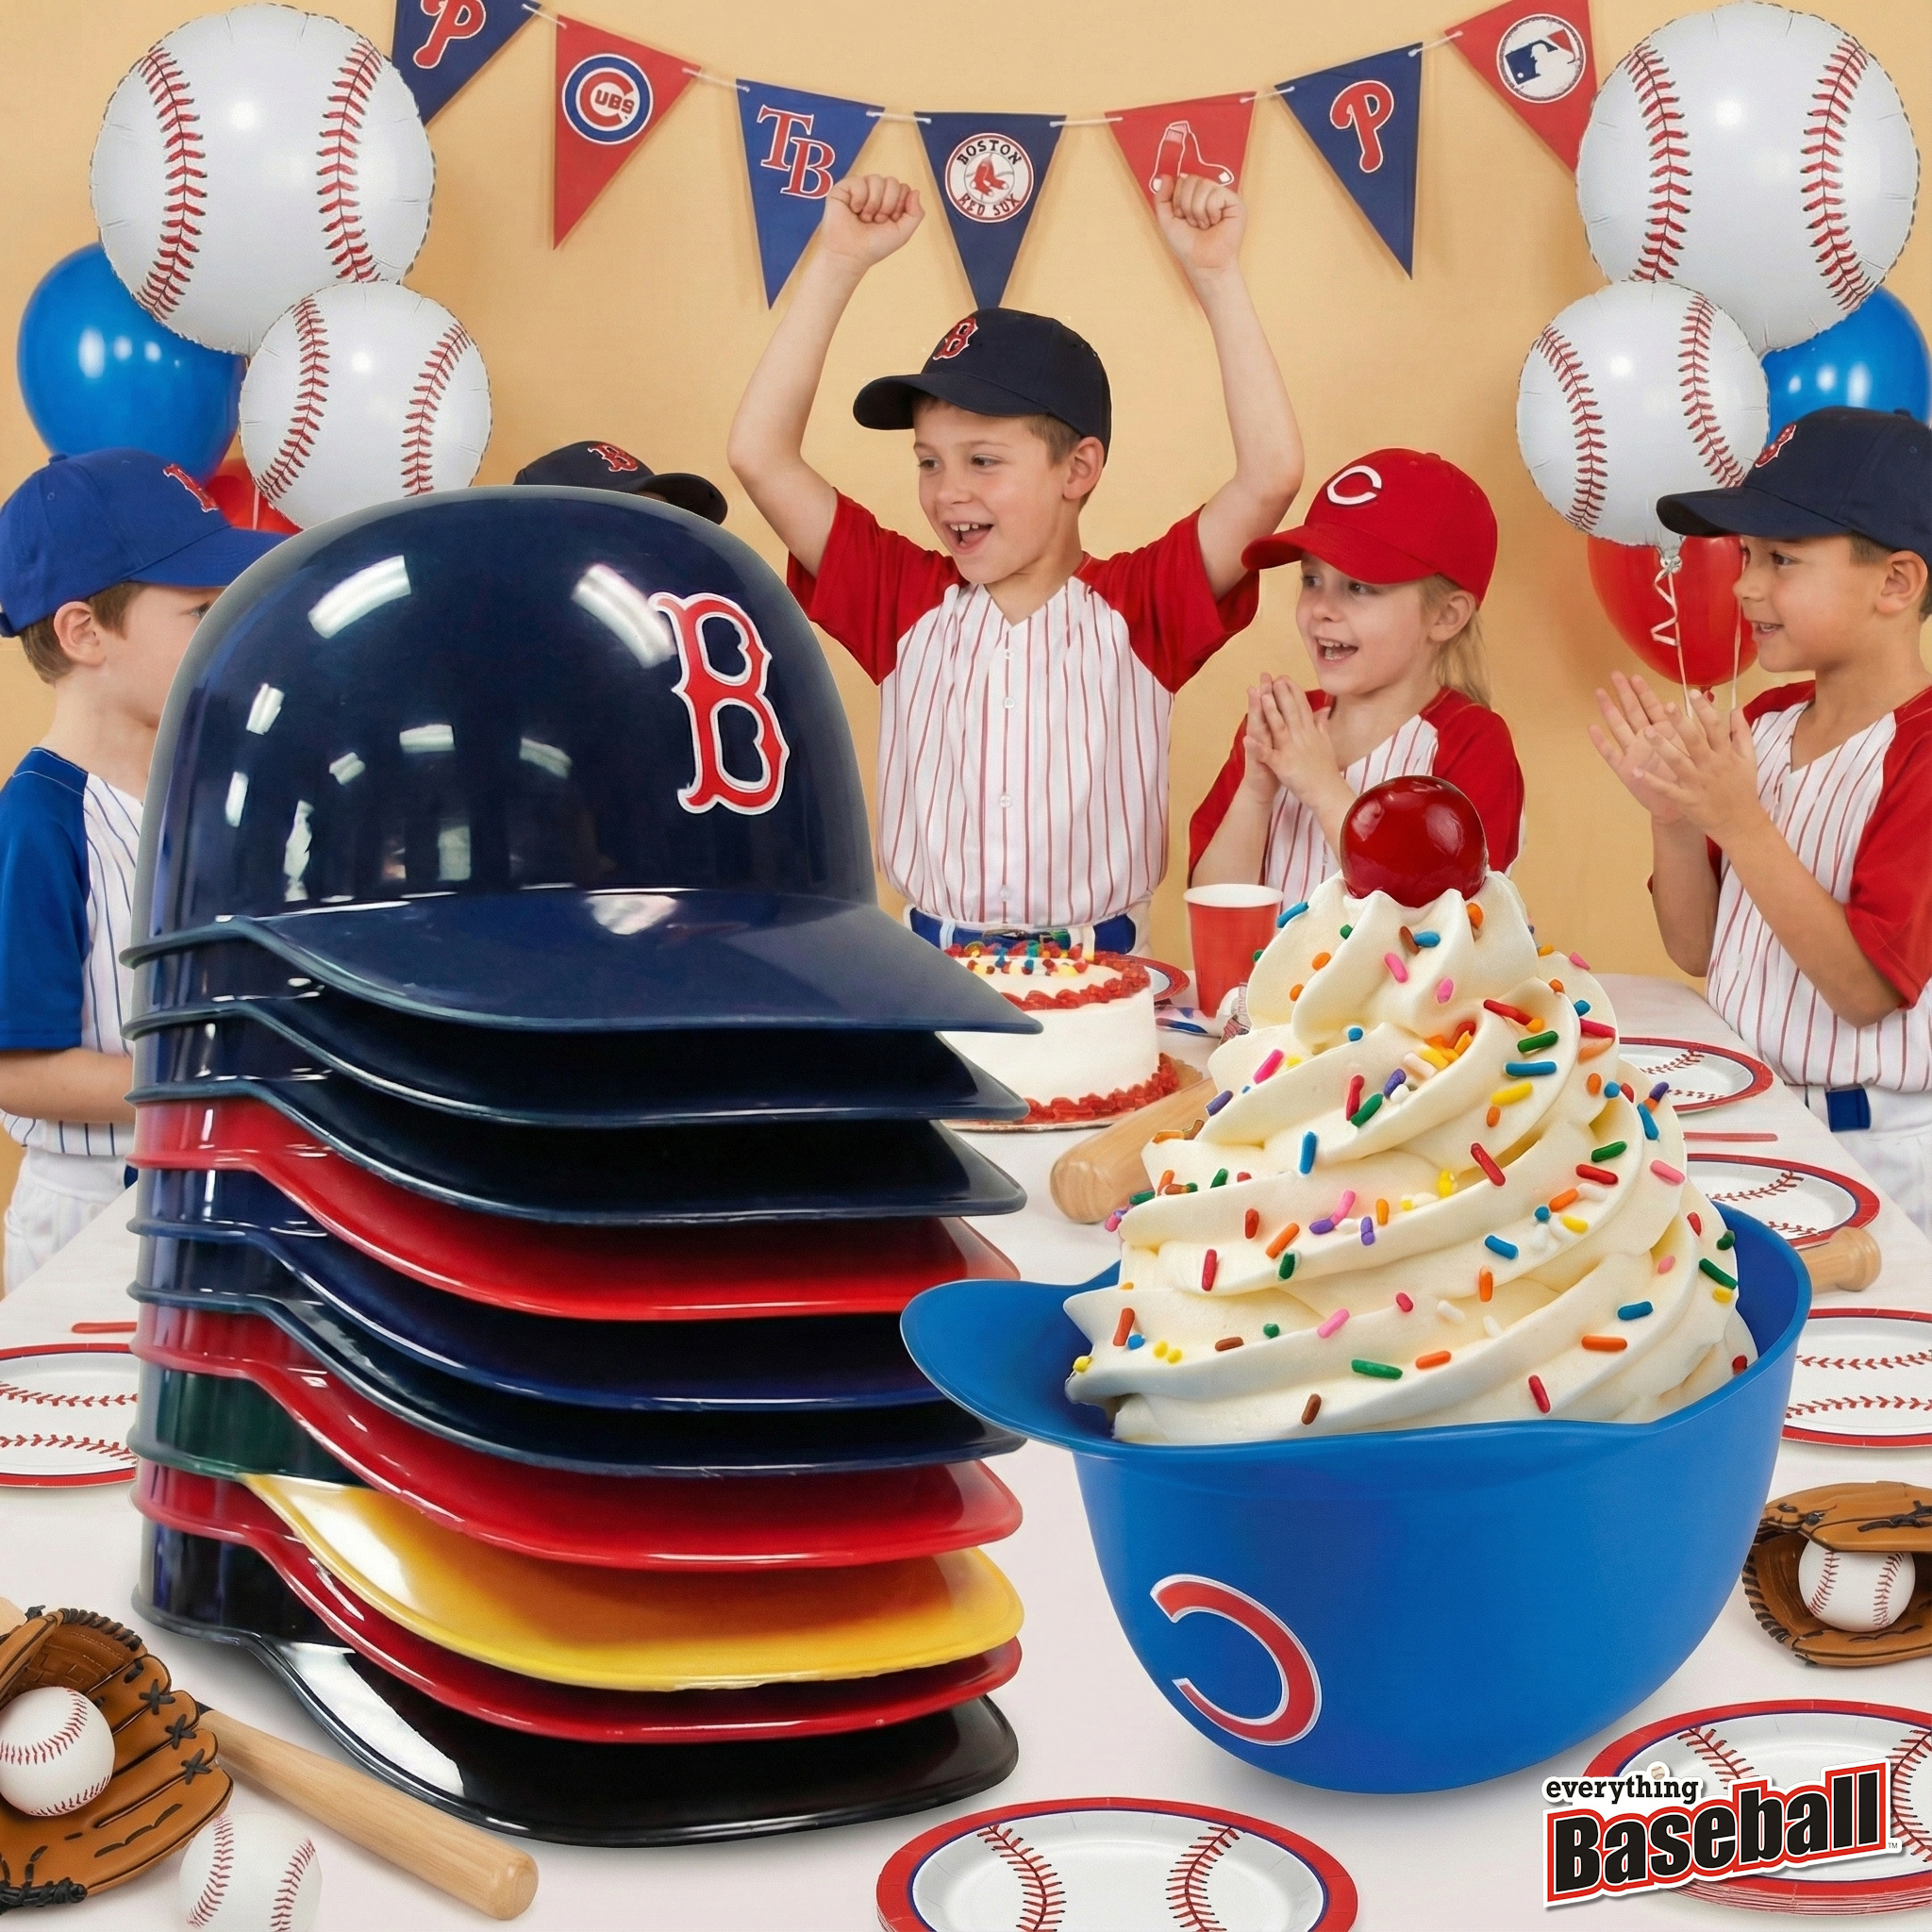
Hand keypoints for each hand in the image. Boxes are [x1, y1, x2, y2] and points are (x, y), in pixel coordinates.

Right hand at [818, 175, 922, 270]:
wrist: (851, 255)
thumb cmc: (875, 246)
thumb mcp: (902, 233)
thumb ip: (915, 214)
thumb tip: (916, 191)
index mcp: (889, 200)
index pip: (903, 188)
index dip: (900, 205)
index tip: (891, 221)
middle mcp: (875, 192)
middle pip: (892, 182)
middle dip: (888, 205)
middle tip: (877, 221)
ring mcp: (860, 188)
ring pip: (876, 179)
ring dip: (873, 204)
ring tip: (865, 218)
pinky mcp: (844, 187)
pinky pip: (859, 181)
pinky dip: (859, 199)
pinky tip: (853, 210)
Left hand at [1153, 172, 1245, 277]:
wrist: (1203, 263)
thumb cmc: (1187, 245)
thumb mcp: (1167, 220)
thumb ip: (1161, 198)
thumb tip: (1165, 176)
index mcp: (1194, 195)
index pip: (1181, 180)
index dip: (1177, 200)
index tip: (1181, 217)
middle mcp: (1208, 192)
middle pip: (1191, 179)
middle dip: (1186, 205)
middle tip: (1193, 223)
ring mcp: (1222, 195)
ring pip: (1203, 185)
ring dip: (1198, 211)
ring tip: (1204, 225)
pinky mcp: (1235, 201)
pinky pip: (1216, 193)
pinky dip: (1210, 211)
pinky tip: (1215, 222)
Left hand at [1249, 677, 1345, 805]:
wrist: (1328, 793)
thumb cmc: (1325, 770)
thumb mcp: (1325, 744)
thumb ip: (1321, 725)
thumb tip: (1322, 710)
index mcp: (1311, 732)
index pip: (1301, 707)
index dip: (1293, 692)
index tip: (1284, 677)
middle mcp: (1303, 737)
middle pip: (1291, 711)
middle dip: (1281, 694)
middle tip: (1271, 677)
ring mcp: (1292, 751)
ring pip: (1280, 727)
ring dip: (1271, 711)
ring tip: (1261, 696)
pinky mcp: (1283, 766)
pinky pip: (1268, 756)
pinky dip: (1258, 748)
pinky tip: (1246, 739)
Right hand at [1589, 671, 1691, 823]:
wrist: (1680, 806)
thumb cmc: (1690, 779)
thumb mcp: (1699, 749)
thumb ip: (1703, 726)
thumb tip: (1713, 700)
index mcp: (1664, 733)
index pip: (1652, 707)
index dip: (1644, 692)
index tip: (1635, 675)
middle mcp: (1646, 740)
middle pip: (1633, 712)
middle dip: (1624, 693)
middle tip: (1615, 674)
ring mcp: (1634, 753)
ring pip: (1620, 727)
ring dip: (1610, 710)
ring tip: (1600, 693)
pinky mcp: (1625, 770)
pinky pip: (1611, 754)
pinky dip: (1601, 742)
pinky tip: (1592, 728)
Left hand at [1627, 688, 1765, 845]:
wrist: (1740, 823)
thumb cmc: (1743, 789)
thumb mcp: (1748, 759)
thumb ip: (1742, 733)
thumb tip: (1736, 709)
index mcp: (1725, 754)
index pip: (1715, 728)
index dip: (1704, 710)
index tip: (1692, 693)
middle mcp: (1711, 766)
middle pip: (1695, 741)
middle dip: (1682, 723)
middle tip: (1667, 705)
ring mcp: (1698, 783)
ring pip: (1679, 762)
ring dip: (1663, 747)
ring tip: (1646, 732)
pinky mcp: (1687, 800)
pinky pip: (1668, 789)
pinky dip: (1652, 781)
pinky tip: (1636, 772)